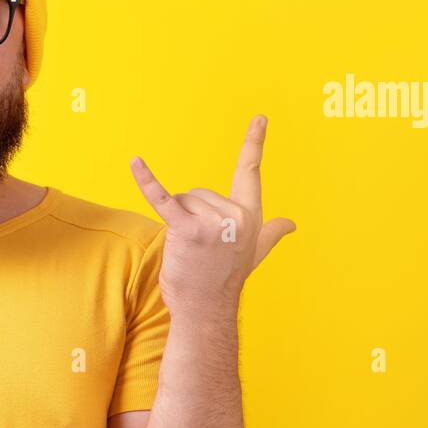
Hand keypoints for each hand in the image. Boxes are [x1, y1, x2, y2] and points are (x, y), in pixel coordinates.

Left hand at [130, 114, 294, 319]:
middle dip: (189, 215)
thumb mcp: (254, 253)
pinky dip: (146, 181)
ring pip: (180, 201)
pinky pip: (162, 199)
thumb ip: (271, 233)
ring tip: (187, 250)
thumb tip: (291, 224)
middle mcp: (235, 216)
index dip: (254, 143)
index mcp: (251, 215)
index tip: (259, 118)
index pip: (250, 172)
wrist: (204, 309)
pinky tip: (135, 162)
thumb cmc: (224, 279)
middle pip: (198, 192)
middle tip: (197, 247)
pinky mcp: (186, 230)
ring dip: (176, 223)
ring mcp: (212, 223)